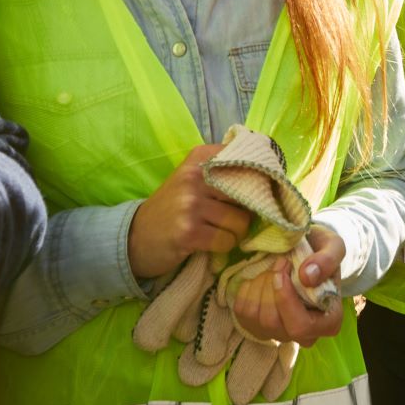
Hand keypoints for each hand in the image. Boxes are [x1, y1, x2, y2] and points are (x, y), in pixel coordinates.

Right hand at [130, 144, 252, 279]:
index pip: (246, 159)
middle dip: (250, 209)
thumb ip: (223, 172)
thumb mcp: (193, 180)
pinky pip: (227, 240)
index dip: (261, 175)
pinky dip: (223, 245)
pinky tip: (208, 243)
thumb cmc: (172, 209)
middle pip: (248, 192)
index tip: (264, 186)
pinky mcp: (189, 232)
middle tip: (238, 216)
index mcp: (199, 158)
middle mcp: (195, 176)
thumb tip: (270, 176)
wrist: (134, 237)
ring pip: (240, 220)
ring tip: (219, 231)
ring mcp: (191, 204)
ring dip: (236, 232)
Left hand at [233, 226, 345, 347]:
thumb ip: (328, 259)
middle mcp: (304, 336)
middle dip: (270, 287)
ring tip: (273, 269)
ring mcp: (279, 333)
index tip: (283, 269)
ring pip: (256, 318)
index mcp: (328, 322)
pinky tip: (262, 279)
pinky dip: (248, 289)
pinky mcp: (256, 326)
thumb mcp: (333, 246)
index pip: (301, 326)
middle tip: (280, 262)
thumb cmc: (322, 254)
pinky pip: (242, 311)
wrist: (307, 255)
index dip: (285, 299)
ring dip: (260, 285)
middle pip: (272, 322)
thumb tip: (307, 277)